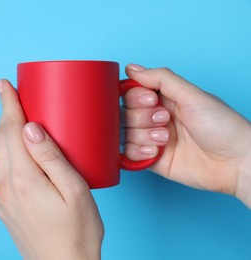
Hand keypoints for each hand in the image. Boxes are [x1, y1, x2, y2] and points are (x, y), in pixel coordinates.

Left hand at [0, 80, 103, 259]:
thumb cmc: (77, 232)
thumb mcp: (74, 190)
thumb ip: (51, 157)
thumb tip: (31, 127)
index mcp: (23, 180)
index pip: (11, 132)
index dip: (8, 105)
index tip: (4, 85)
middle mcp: (5, 187)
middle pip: (1, 140)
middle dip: (5, 114)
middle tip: (10, 94)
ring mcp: (2, 198)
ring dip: (5, 131)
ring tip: (15, 115)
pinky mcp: (5, 206)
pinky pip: (1, 169)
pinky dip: (7, 149)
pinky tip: (18, 147)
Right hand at [123, 64, 250, 207]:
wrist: (235, 162)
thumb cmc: (222, 126)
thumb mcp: (192, 95)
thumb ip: (161, 79)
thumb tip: (132, 68)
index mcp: (165, 99)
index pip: (132, 93)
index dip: (135, 97)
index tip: (151, 100)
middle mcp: (156, 118)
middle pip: (126, 113)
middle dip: (142, 117)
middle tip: (165, 120)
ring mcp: (153, 139)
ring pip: (126, 133)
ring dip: (143, 135)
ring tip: (166, 139)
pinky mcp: (152, 159)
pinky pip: (129, 154)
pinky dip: (138, 152)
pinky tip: (157, 152)